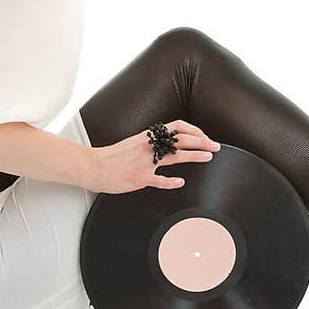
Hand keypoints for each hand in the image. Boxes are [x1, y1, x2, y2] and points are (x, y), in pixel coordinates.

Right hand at [89, 119, 220, 193]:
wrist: (92, 166)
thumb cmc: (113, 156)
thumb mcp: (134, 142)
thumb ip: (151, 142)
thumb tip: (169, 141)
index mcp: (148, 136)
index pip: (177, 126)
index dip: (194, 130)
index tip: (204, 136)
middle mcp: (148, 146)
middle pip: (181, 139)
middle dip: (202, 141)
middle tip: (215, 146)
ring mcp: (144, 162)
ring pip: (175, 156)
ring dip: (194, 155)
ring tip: (208, 156)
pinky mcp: (139, 178)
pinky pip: (159, 180)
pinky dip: (171, 181)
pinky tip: (180, 182)